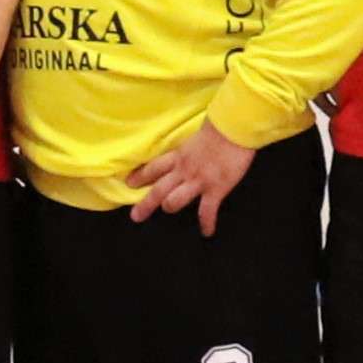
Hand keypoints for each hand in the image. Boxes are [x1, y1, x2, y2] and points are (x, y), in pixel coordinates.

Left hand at [124, 120, 255, 233]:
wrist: (233, 130)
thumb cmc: (218, 130)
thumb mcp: (194, 138)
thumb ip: (187, 149)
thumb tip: (189, 150)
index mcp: (178, 157)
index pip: (153, 168)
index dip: (140, 176)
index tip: (130, 183)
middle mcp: (183, 171)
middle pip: (157, 190)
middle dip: (145, 205)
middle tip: (136, 217)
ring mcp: (197, 181)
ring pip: (173, 201)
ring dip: (171, 207)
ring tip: (171, 210)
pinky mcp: (215, 189)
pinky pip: (207, 211)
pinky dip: (207, 223)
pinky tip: (207, 232)